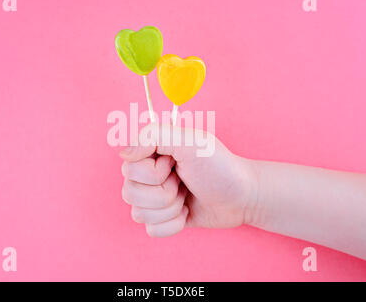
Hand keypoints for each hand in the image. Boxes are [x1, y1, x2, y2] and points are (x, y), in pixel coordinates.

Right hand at [119, 123, 258, 236]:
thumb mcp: (192, 142)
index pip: (128, 169)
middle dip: (165, 193)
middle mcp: (146, 174)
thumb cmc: (220, 167)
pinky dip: (174, 224)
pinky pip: (151, 230)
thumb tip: (122, 152)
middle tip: (184, 181)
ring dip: (170, 208)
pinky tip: (187, 211)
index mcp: (150, 152)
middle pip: (130, 193)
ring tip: (187, 195)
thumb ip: (153, 136)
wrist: (243, 196)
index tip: (175, 163)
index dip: (154, 172)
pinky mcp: (162, 218)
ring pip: (138, 214)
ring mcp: (153, 198)